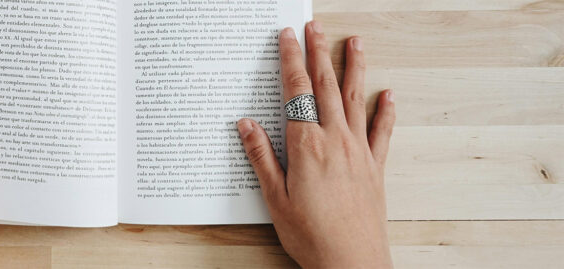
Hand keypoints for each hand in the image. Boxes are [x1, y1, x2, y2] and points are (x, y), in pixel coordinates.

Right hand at [237, 21, 394, 267]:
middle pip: (326, 87)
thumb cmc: (310, 235)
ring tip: (355, 43)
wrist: (352, 262)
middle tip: (315, 27)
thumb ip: (262, 157)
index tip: (287, 38)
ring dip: (354, 68)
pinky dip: (386, 110)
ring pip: (355, 100)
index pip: (296, 93)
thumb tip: (246, 124)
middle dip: (319, 53)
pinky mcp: (375, 168)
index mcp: (306, 146)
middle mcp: (336, 141)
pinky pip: (382, 132)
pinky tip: (388, 93)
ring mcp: (359, 152)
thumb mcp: (275, 198)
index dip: (290, 61)